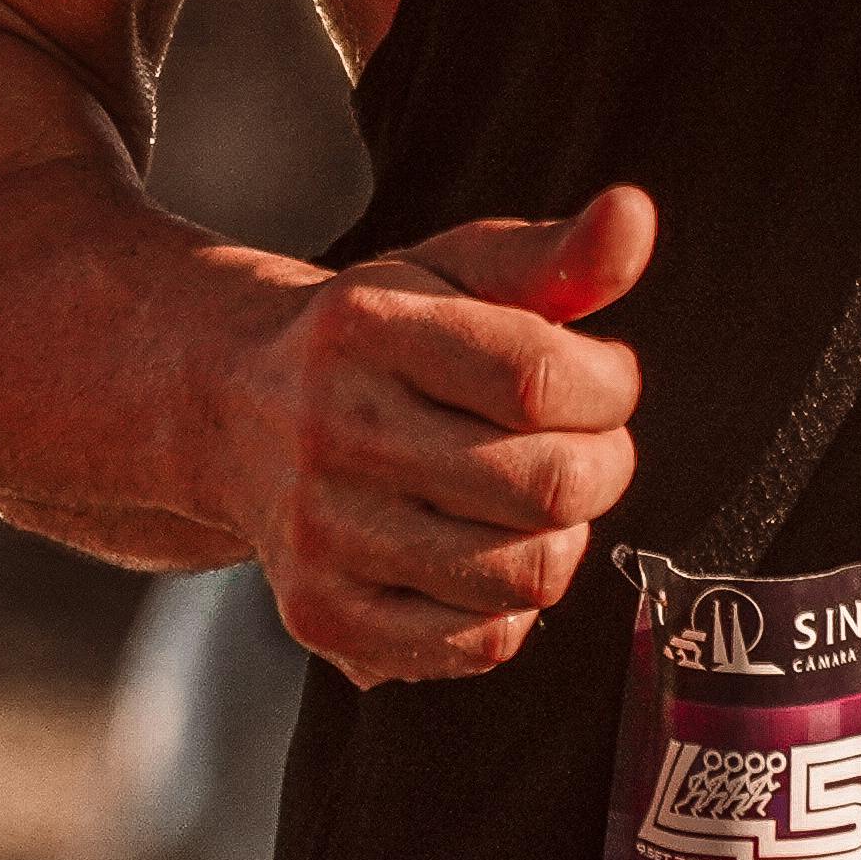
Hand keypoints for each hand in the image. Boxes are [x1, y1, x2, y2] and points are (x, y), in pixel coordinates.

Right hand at [195, 187, 655, 683]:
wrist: (227, 404)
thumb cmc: (363, 340)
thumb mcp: (447, 276)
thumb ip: (552, 256)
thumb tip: (633, 216)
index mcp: (362, 328)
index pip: (543, 378)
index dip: (610, 385)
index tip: (603, 378)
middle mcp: (329, 428)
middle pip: (548, 484)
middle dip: (603, 466)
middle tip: (579, 446)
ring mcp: (321, 530)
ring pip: (527, 574)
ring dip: (560, 539)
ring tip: (526, 500)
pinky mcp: (324, 614)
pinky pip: (483, 643)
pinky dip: (509, 607)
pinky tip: (477, 553)